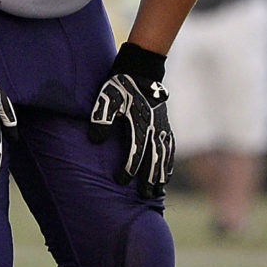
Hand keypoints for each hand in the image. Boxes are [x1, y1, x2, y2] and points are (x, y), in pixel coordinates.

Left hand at [87, 42, 174, 196]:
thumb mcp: (107, 99)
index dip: (128, 168)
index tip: (121, 181)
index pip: (135, 151)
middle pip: (154, 158)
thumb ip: (101, 119)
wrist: (140, 70)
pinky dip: (169, 162)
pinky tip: (167, 174)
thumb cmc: (120, 86)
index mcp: (139, 123)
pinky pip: (170, 147)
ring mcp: (162, 126)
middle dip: (149, 178)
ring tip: (157, 190)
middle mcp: (154, 127)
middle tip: (145, 196)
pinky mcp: (165, 124)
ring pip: (164, 155)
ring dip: (161, 174)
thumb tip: (96, 140)